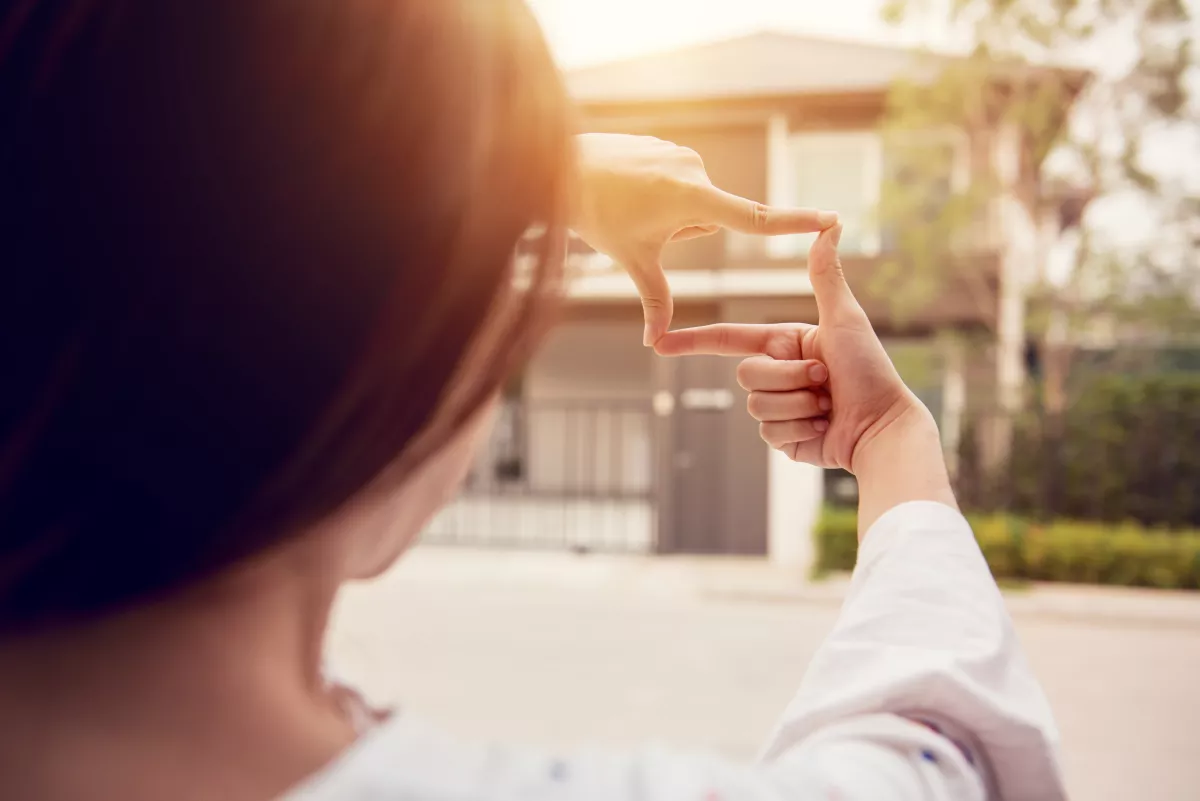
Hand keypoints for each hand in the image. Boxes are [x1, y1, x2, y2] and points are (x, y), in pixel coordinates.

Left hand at [572, 133, 837, 344]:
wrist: (557, 166)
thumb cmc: (595, 214)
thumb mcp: (631, 260)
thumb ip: (655, 299)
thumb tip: (656, 343)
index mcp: (694, 198)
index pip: (755, 218)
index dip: (794, 224)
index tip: (830, 221)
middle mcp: (696, 170)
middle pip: (709, 219)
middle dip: (683, 231)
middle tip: (640, 225)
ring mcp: (682, 154)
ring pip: (692, 201)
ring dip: (669, 212)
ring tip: (630, 205)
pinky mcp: (669, 145)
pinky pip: (677, 180)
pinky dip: (658, 193)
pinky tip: (626, 189)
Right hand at [653, 225, 923, 472]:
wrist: (882, 428)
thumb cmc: (870, 370)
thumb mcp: (845, 318)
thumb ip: (825, 276)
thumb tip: (830, 225)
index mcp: (786, 342)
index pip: (730, 338)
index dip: (694, 340)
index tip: (659, 342)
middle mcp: (780, 373)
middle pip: (747, 374)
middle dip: (787, 377)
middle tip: (823, 379)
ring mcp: (780, 408)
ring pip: (756, 406)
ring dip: (797, 406)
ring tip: (827, 404)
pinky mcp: (784, 438)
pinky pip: (769, 434)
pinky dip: (799, 430)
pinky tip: (824, 427)